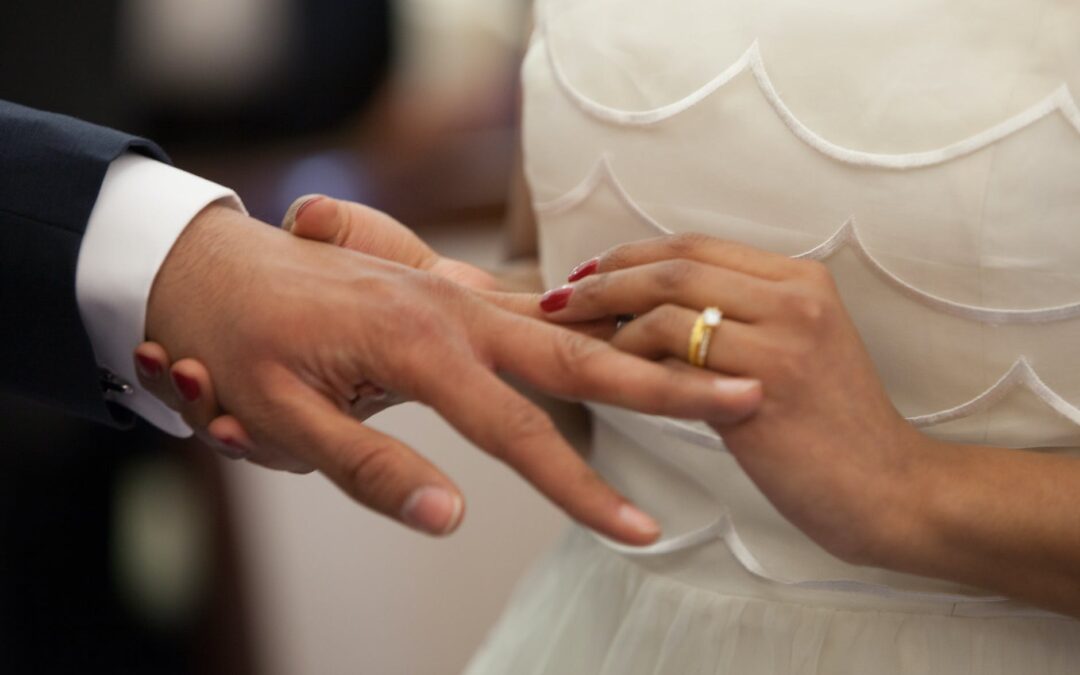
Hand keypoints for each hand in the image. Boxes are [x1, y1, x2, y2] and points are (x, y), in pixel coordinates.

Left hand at [141, 209, 760, 541]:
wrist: (214, 270)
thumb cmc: (240, 344)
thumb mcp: (282, 421)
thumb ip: (371, 470)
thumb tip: (453, 518)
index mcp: (419, 342)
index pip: (520, 431)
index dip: (583, 489)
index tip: (640, 530)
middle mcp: (456, 309)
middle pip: (582, 354)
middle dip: (669, 384)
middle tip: (747, 395)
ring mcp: (459, 296)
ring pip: (571, 326)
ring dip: (646, 348)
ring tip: (717, 369)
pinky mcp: (456, 297)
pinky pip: (540, 313)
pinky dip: (596, 329)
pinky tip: (634, 340)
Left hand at [539, 234, 931, 561]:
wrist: (890, 492)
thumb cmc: (831, 429)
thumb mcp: (795, 350)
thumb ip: (739, 318)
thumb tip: (651, 307)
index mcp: (802, 280)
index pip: (696, 245)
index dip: (631, 254)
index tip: (587, 270)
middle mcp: (795, 297)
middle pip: (675, 265)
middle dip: (604, 277)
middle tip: (559, 297)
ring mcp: (783, 340)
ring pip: (668, 304)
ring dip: (607, 318)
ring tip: (571, 337)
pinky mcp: (764, 389)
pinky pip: (674, 357)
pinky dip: (628, 357)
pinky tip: (604, 372)